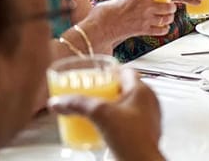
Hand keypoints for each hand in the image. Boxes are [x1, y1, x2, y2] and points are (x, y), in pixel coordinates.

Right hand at [48, 69, 164, 160]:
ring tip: (96, 112)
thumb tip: (58, 101)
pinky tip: (105, 129)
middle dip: (107, 91)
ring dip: (111, 108)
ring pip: (127, 106)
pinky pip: (129, 122)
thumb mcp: (99, 114)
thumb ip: (77, 104)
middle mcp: (149, 102)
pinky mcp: (144, 134)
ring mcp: (149, 118)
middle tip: (92, 94)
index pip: (126, 71)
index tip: (97, 73)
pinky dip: (116, 123)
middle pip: (125, 89)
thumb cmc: (132, 137)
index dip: (110, 71)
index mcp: (143, 90)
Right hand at [90, 0, 177, 39]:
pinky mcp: (144, 31)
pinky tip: (163, 27)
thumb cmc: (110, 9)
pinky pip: (161, 30)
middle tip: (171, 5)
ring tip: (168, 16)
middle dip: (172, 6)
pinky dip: (165, 28)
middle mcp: (146, 7)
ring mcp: (146, 20)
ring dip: (170, 17)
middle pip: (169, 6)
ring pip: (167, 18)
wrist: (102, 24)